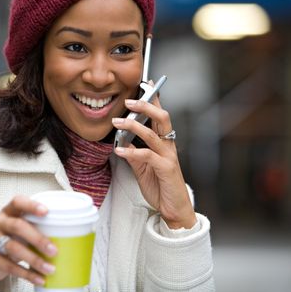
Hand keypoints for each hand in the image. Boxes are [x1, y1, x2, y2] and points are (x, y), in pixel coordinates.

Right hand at [0, 195, 57, 287]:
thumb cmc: (13, 238)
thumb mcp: (21, 229)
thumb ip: (36, 227)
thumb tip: (66, 235)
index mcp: (8, 211)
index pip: (17, 202)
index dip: (31, 206)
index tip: (46, 212)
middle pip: (17, 226)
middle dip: (37, 239)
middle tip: (54, 250)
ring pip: (13, 248)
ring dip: (34, 260)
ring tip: (50, 269)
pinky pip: (9, 266)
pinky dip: (27, 274)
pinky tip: (40, 279)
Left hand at [112, 95, 196, 228]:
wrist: (174, 208)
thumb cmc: (160, 185)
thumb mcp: (142, 167)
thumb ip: (133, 152)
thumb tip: (120, 141)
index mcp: (164, 142)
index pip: (159, 115)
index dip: (154, 98)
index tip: (147, 82)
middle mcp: (169, 146)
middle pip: (161, 118)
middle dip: (146, 105)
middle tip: (128, 100)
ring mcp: (168, 157)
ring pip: (153, 134)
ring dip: (133, 126)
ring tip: (116, 122)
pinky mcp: (166, 169)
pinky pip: (147, 156)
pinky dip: (131, 151)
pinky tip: (117, 150)